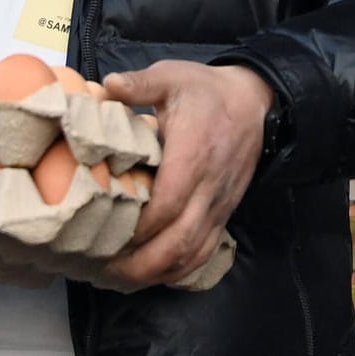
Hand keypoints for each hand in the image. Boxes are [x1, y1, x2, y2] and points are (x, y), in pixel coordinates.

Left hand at [102, 61, 271, 286]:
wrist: (254, 102)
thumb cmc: (206, 91)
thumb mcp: (173, 77)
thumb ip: (139, 84)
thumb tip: (105, 87)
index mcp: (193, 156)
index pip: (167, 205)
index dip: (137, 227)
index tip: (103, 234)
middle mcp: (209, 188)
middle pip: (178, 242)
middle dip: (140, 263)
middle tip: (101, 269)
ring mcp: (219, 205)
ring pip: (192, 254)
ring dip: (155, 273)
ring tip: (119, 279)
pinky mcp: (223, 214)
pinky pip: (203, 253)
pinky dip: (177, 271)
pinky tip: (150, 274)